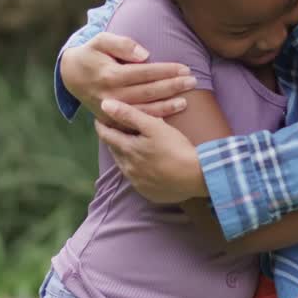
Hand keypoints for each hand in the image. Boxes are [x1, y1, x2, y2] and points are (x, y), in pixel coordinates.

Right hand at [61, 32, 197, 123]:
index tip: (185, 68)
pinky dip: (153, 119)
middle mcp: (112, 95)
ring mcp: (112, 109)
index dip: (166, 70)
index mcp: (111, 75)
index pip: (145, 73)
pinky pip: (135, 121)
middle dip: (173, 86)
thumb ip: (122, 44)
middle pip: (148, 91)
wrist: (71, 76)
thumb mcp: (100, 40)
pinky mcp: (111, 118)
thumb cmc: (91, 54)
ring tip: (186, 101)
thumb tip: (145, 55)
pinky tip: (169, 115)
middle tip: (193, 81)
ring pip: (144, 110)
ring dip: (167, 106)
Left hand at [94, 98, 208, 204]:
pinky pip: (136, 179)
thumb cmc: (175, 147)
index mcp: (127, 150)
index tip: (100, 118)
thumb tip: (104, 104)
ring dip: (124, 154)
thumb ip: (129, 114)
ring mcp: (137, 183)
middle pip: (114, 151)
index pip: (106, 135)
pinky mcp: (148, 193)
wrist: (196, 176)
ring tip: (130, 145)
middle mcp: (128, 169)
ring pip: (124, 166)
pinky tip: (146, 165)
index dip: (102, 125)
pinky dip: (136, 169)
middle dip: (113, 139)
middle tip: (116, 129)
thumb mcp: (153, 126)